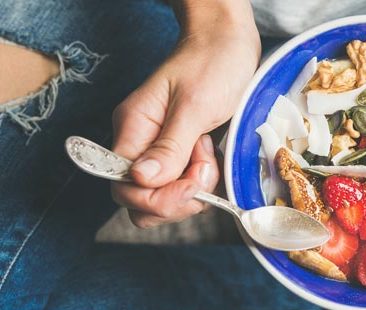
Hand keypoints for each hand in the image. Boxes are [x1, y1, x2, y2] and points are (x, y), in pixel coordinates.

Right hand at [111, 2, 259, 227]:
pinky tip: (214, 158)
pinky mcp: (181, 153)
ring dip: (193, 190)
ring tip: (211, 156)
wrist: (229, 42)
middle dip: (178, 197)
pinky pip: (183, 185)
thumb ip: (170, 146)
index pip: (124, 186)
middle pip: (142, 200)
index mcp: (134, 129)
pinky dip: (202, 182)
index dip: (158, 197)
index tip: (193, 180)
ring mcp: (161, 150)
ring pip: (165, 196)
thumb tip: (141, 180)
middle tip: (205, 167)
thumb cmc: (212, 63)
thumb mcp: (194, 105)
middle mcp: (141, 144)